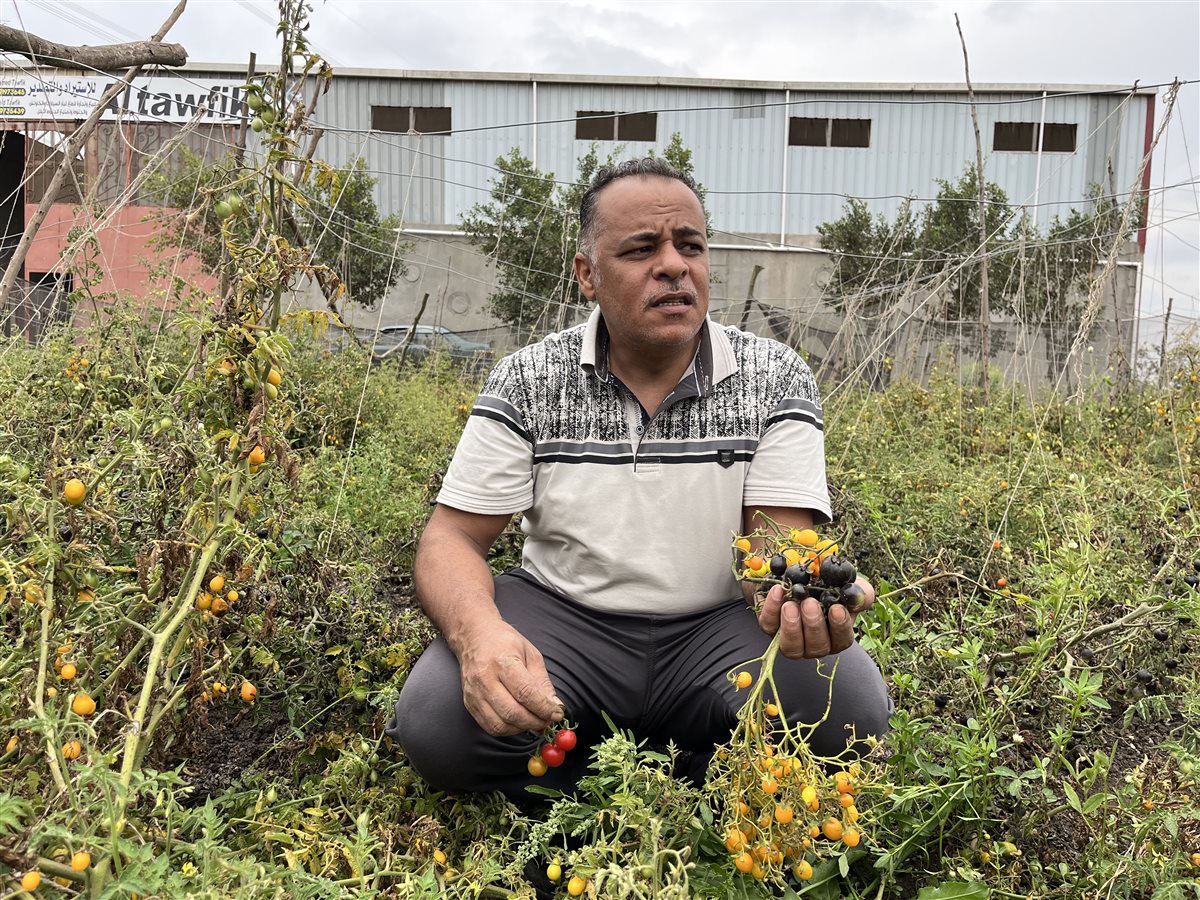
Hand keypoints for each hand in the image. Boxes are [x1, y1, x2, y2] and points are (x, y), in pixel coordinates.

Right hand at [454, 621, 564, 735]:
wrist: (473, 637)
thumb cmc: (504, 642)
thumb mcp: (530, 654)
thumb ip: (542, 682)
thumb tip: (554, 706)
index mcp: (502, 661)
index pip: (525, 693)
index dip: (544, 708)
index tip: (557, 713)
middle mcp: (485, 679)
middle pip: (512, 712)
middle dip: (535, 721)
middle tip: (548, 720)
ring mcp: (474, 693)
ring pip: (500, 724)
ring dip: (522, 728)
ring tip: (534, 720)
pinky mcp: (469, 703)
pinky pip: (490, 727)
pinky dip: (508, 729)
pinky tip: (518, 722)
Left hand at [755, 577, 874, 658]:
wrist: (793, 566)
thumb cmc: (823, 579)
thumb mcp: (844, 581)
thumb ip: (858, 591)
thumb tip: (860, 596)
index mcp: (835, 633)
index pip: (842, 639)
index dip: (840, 627)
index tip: (837, 609)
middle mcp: (814, 642)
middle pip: (817, 647)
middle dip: (814, 625)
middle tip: (809, 603)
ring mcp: (790, 638)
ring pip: (792, 647)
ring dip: (792, 627)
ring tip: (791, 604)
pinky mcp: (769, 627)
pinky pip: (769, 625)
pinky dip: (772, 609)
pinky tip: (778, 591)